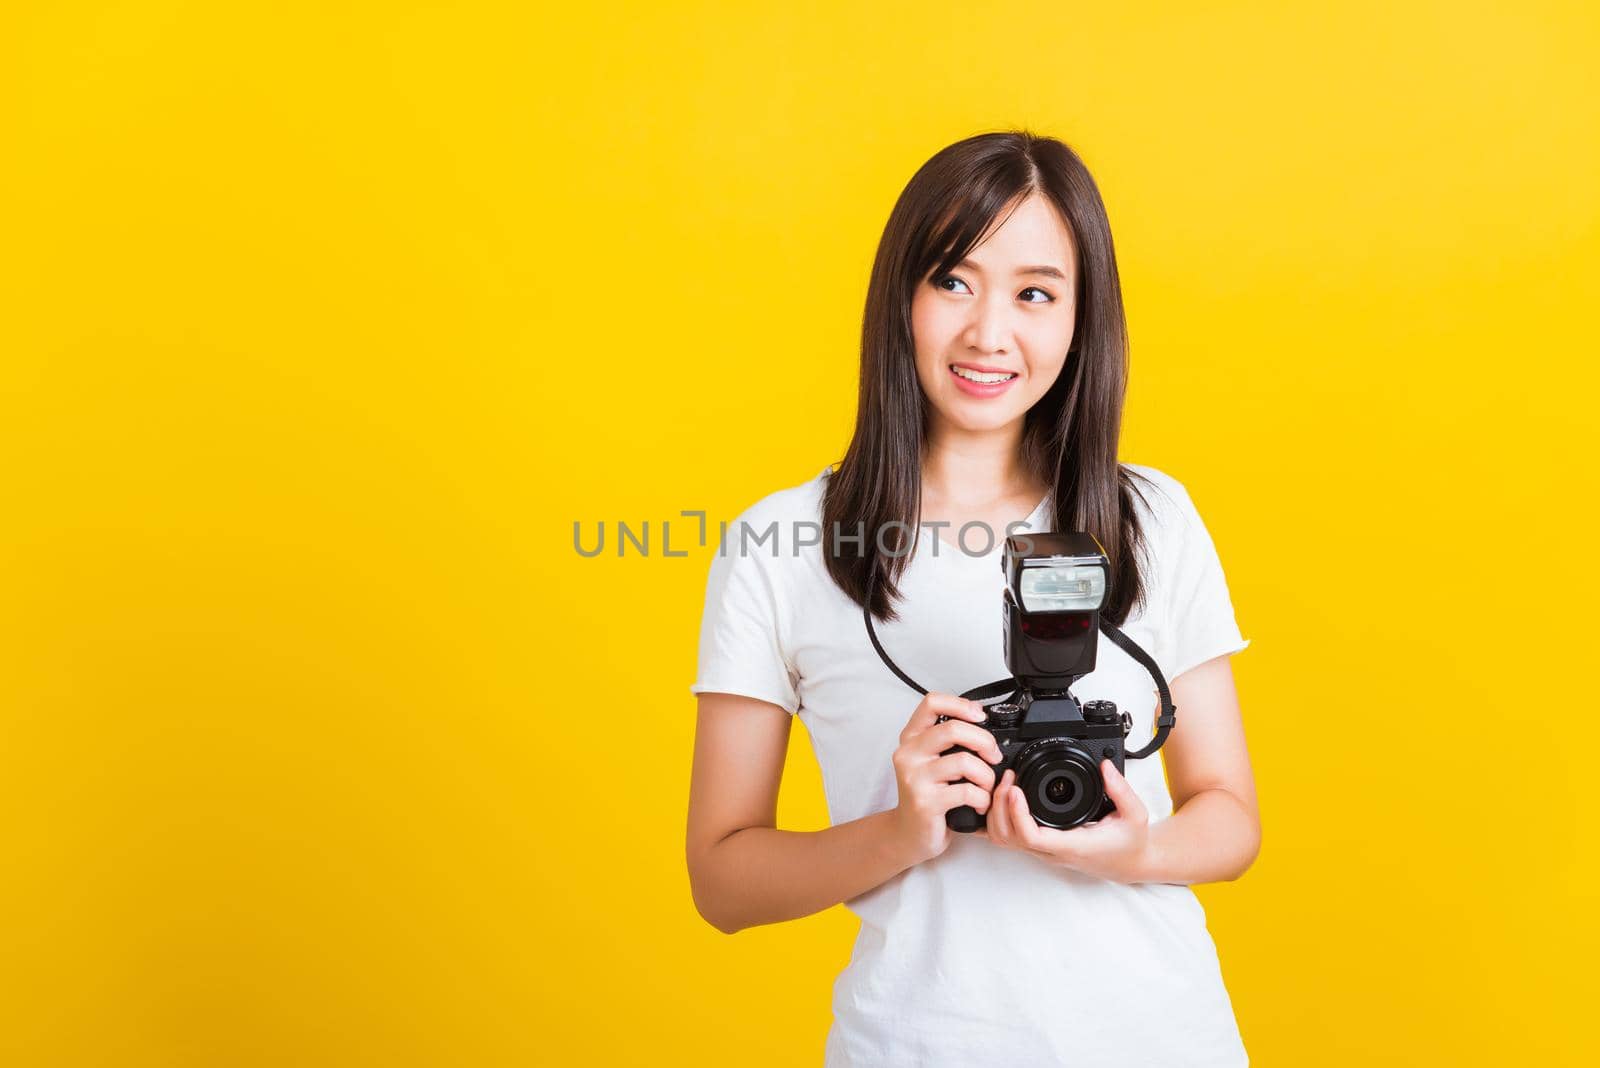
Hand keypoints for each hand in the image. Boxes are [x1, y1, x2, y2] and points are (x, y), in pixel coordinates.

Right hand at [888, 693, 1002, 864]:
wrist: (909, 835)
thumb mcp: (930, 762)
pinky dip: (982, 798)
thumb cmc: (927, 796)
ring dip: (987, 775)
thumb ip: (946, 741)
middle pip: (954, 729)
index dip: (960, 704)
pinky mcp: (926, 802)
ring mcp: (915, 778)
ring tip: (987, 787)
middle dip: (984, 740)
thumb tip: (981, 719)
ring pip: (965, 761)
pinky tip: (980, 805)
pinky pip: (967, 791)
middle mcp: (908, 754)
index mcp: (911, 739)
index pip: (931, 702)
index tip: (979, 716)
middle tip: (994, 755)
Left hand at [981, 760, 1152, 881]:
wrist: (1130, 862)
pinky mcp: (1041, 847)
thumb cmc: (1130, 843)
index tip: (1016, 789)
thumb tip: (1105, 766)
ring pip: (1004, 840)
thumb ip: (1121, 790)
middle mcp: (1053, 852)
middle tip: (1009, 779)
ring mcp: (1044, 851)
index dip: (1017, 813)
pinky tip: (1001, 802)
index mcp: (1073, 846)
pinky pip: (1010, 838)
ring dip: (997, 813)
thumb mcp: (1134, 815)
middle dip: (1001, 806)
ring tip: (1005, 786)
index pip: (1032, 837)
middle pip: (1009, 837)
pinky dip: (999, 821)